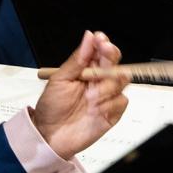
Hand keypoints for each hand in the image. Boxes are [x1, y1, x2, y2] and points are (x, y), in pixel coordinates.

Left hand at [30, 31, 128, 158]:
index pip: (100, 51)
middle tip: (104, 54)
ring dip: (107, 85)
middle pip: (115, 62)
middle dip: (111, 56)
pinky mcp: (113, 112)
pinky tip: (95, 110)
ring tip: (90, 97)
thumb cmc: (52, 107)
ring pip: (121, 80)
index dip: (103, 43)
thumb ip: (77, 60)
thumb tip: (89, 36)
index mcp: (86, 69)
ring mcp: (107, 95)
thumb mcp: (60, 80)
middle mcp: (99, 80)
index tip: (100, 40)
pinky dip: (109, 103)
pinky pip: (121, 101)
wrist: (50, 136)